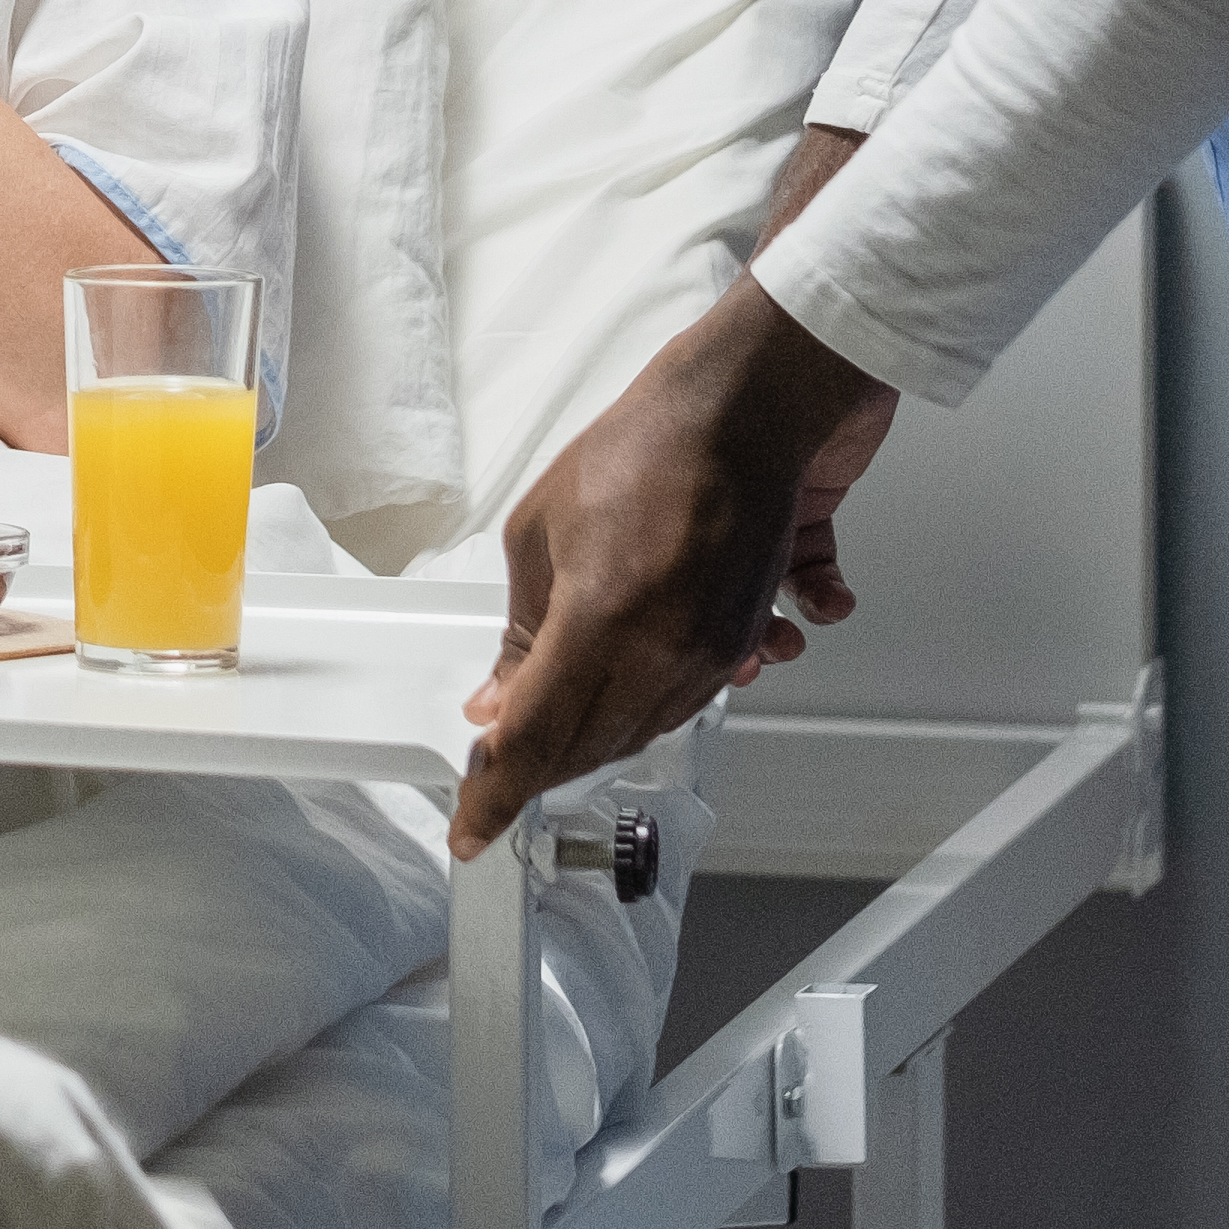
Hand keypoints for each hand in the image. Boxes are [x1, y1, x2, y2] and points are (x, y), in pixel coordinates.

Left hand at [448, 280, 899, 855]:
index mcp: (601, 623)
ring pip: (656, 723)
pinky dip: (695, 685)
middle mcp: (666, 650)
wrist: (756, 398)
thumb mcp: (543, 528)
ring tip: (575, 716)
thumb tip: (502, 698)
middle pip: (598, 744)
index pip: (537, 736)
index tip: (472, 829)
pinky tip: (683, 666)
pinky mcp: (753, 626)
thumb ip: (524, 627)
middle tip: (507, 766)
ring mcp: (717, 646)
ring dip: (614, 727)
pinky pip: (717, 683)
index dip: (498, 792)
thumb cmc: (653, 440)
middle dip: (550, 761)